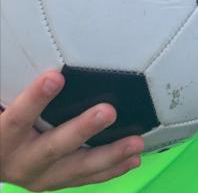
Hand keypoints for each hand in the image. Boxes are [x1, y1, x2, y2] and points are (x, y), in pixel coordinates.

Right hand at [0, 71, 143, 189]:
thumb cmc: (6, 124)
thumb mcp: (4, 107)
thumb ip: (20, 89)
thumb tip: (48, 64)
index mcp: (3, 138)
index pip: (17, 118)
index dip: (35, 98)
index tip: (56, 77)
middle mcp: (21, 162)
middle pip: (53, 146)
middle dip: (82, 130)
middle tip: (109, 111)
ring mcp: (40, 177)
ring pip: (76, 168)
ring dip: (109, 155)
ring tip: (135, 142)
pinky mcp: (56, 184)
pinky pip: (86, 178)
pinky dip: (112, 169)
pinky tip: (133, 158)